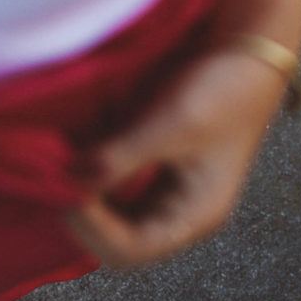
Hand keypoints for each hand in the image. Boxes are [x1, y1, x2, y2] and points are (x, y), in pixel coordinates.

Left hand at [66, 0, 300, 268]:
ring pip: (105, 218)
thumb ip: (123, 158)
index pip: (132, 250)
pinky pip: (105, 190)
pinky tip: (67, 160)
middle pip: (113, 242)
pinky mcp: (144, 171)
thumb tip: (72, 186)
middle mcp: (174, 215)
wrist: (247, 51)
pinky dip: (84, 178)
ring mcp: (158, 195)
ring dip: (79, 198)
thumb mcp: (174, 123)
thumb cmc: (224, 89)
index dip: (93, 229)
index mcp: (194, 216)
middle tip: (53, 182)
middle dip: (81, 217)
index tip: (68, 192)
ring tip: (55, 171)